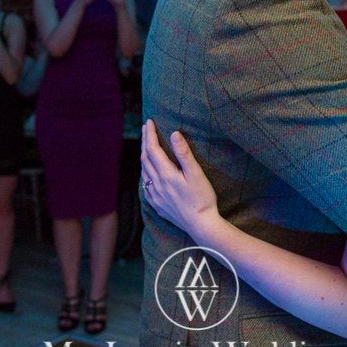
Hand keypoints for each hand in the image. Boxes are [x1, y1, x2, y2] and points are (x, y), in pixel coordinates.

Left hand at [140, 119, 218, 236]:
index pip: (152, 148)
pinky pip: (146, 186)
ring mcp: (155, 196)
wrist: (201, 225)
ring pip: (144, 171)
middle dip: (144, 141)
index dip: (149, 133)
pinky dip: (145, 173)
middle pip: (145, 158)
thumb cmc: (202, 198)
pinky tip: (149, 173)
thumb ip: (184, 153)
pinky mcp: (157, 205)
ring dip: (144, 156)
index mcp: (166, 174)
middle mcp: (156, 184)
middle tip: (145, 128)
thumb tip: (174, 134)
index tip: (149, 121)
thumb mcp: (196, 173)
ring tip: (146, 146)